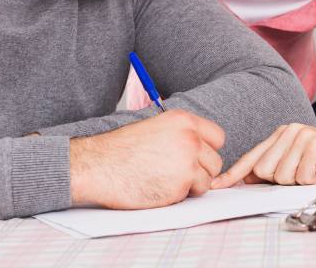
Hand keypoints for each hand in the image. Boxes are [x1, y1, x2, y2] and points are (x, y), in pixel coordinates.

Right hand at [69, 110, 224, 208]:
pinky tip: (159, 188)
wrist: (98, 165)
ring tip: (166, 180)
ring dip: (192, 185)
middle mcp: (190, 138)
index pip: (218, 137)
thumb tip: (201, 147)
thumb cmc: (121, 149)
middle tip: (178, 173)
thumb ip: (181, 134)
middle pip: (216, 161)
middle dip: (201, 170)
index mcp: (183, 120)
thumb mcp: (156, 127)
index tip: (196, 157)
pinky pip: (193, 195)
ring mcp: (187, 163)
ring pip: (208, 180)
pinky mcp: (180, 186)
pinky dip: (180, 195)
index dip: (207, 150)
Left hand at [210, 124, 315, 188]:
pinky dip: (315, 180)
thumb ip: (277, 167)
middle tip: (307, 173)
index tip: (219, 185)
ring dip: (301, 181)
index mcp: (283, 134)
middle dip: (283, 181)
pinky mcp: (314, 145)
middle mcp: (289, 131)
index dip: (234, 173)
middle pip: (263, 172)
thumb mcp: (303, 163)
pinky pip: (300, 177)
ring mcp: (301, 136)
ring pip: (280, 177)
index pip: (253, 157)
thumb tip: (249, 179)